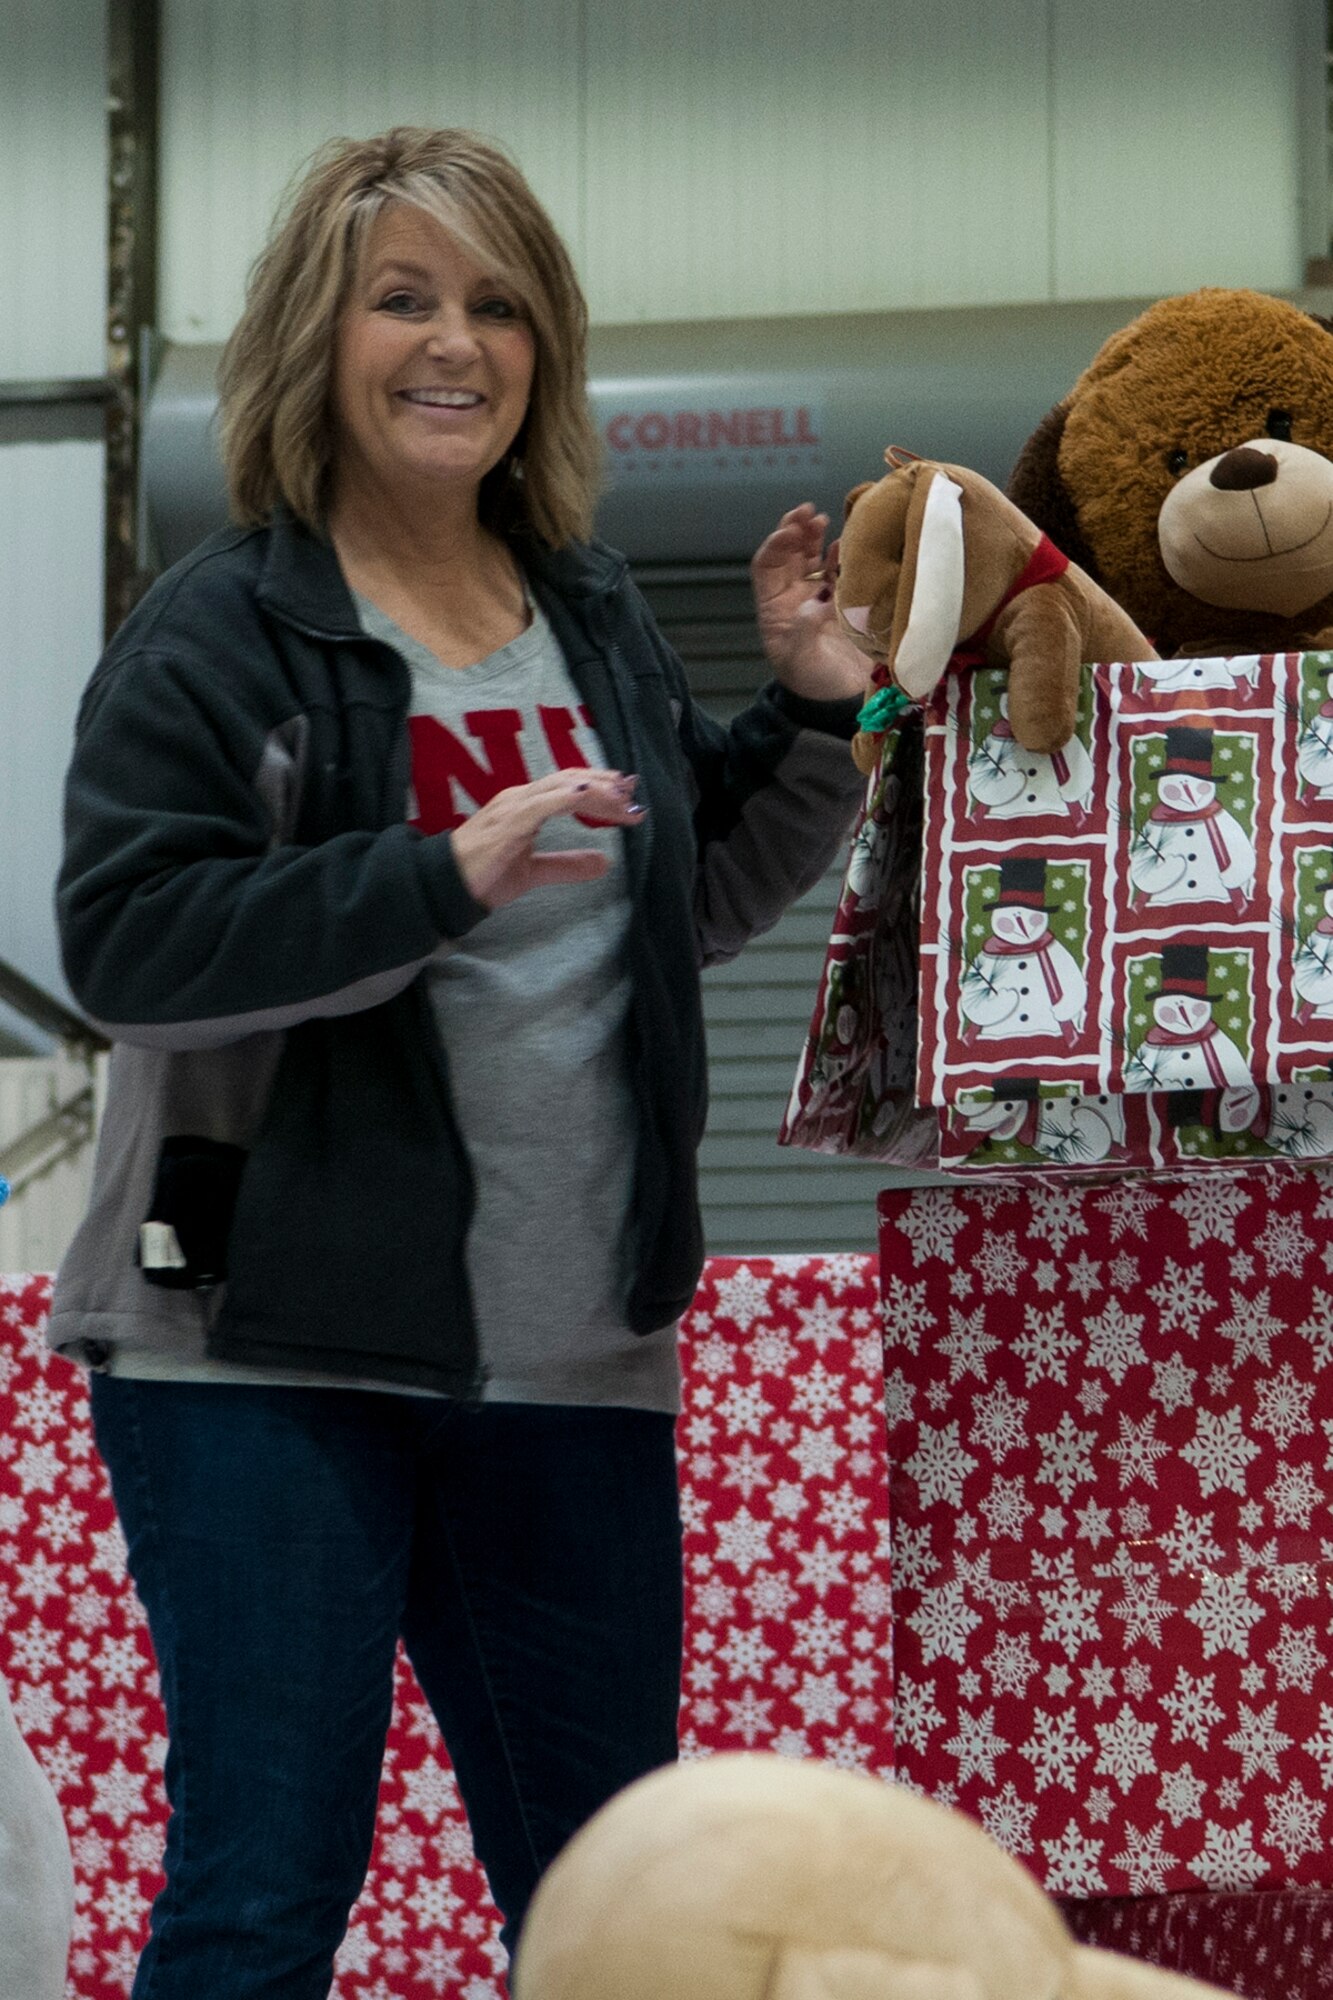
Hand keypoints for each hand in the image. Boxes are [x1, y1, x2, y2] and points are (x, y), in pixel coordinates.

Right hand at [450, 769, 643, 908]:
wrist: (447, 886)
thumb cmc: (484, 874)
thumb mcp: (535, 871)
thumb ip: (567, 864)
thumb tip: (605, 864)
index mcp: (527, 805)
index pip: (570, 786)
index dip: (601, 786)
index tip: (628, 795)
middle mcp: (522, 798)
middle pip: (572, 780)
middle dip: (606, 784)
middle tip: (635, 793)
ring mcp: (514, 806)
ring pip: (562, 787)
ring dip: (596, 790)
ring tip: (623, 799)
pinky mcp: (508, 822)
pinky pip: (541, 804)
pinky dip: (566, 797)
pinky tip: (587, 796)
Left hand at [750, 502, 868, 702]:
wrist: (843, 704)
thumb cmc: (814, 684)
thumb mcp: (802, 660)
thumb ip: (805, 629)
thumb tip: (820, 599)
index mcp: (774, 609)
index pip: (767, 566)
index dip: (776, 544)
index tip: (791, 530)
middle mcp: (794, 598)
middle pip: (790, 555)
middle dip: (797, 531)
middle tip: (810, 513)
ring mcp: (820, 598)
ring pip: (815, 558)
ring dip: (818, 538)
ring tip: (825, 521)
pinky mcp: (846, 602)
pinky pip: (842, 571)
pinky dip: (844, 555)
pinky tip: (849, 544)